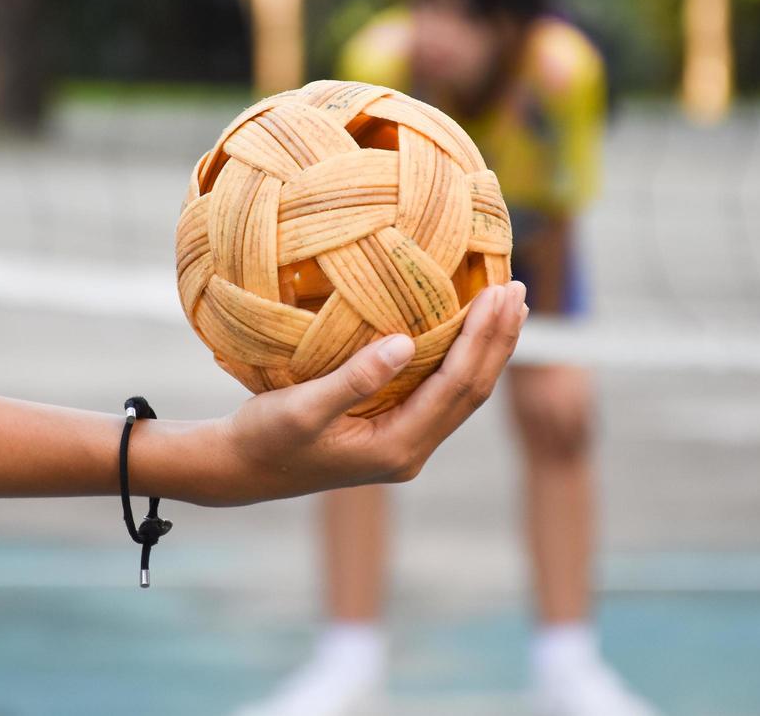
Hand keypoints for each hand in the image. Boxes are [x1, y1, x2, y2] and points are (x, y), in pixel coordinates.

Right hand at [164, 281, 526, 505]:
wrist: (240, 470)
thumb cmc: (265, 438)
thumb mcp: (302, 408)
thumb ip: (354, 379)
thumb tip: (405, 341)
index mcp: (397, 447)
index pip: (457, 386)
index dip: (482, 339)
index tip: (500, 294)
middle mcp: (411, 450)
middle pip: (472, 391)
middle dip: (498, 340)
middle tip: (519, 290)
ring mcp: (405, 444)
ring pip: (461, 393)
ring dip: (486, 349)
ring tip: (508, 305)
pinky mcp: (393, 432)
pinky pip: (442, 392)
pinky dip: (461, 358)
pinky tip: (465, 331)